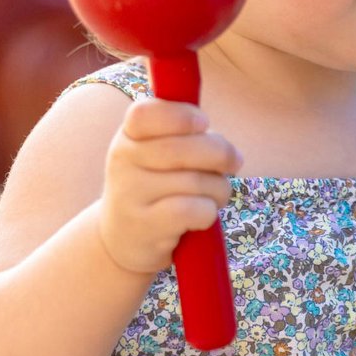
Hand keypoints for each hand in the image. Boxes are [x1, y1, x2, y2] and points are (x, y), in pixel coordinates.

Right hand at [97, 98, 242, 274]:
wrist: (124, 241)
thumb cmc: (157, 187)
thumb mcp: (161, 153)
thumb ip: (188, 136)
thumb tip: (226, 151)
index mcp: (128, 135)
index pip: (145, 114)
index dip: (181, 116)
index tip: (204, 123)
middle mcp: (122, 162)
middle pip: (184, 148)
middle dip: (221, 154)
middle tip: (234, 163)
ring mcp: (129, 196)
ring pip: (196, 181)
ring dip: (219, 189)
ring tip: (214, 195)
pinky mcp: (144, 227)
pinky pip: (193, 210)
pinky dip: (209, 212)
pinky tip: (201, 217)